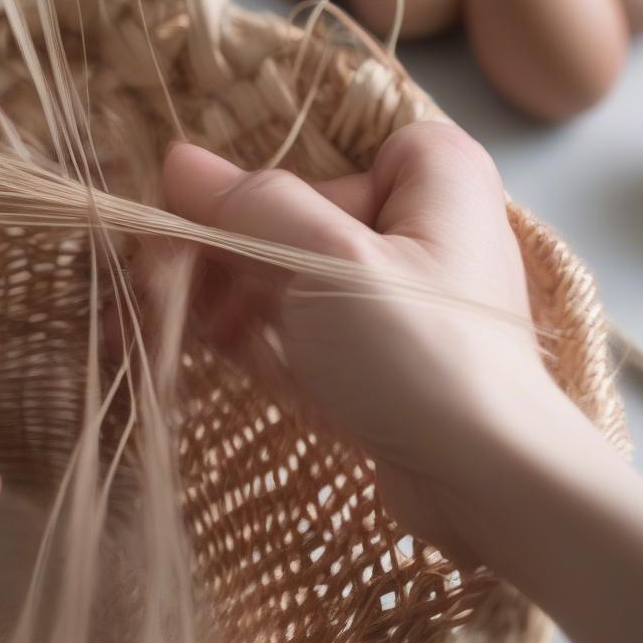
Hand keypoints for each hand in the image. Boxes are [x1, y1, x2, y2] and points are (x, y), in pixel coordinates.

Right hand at [163, 120, 579, 560]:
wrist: (489, 482)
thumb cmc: (418, 354)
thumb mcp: (328, 261)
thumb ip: (252, 205)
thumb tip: (177, 161)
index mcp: (434, 178)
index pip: (327, 159)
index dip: (263, 193)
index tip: (206, 233)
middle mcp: (423, 230)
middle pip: (300, 226)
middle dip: (223, 259)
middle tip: (154, 289)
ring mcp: (402, 303)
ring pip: (298, 284)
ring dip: (228, 304)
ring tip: (162, 330)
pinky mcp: (385, 361)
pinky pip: (310, 333)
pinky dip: (259, 340)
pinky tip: (205, 351)